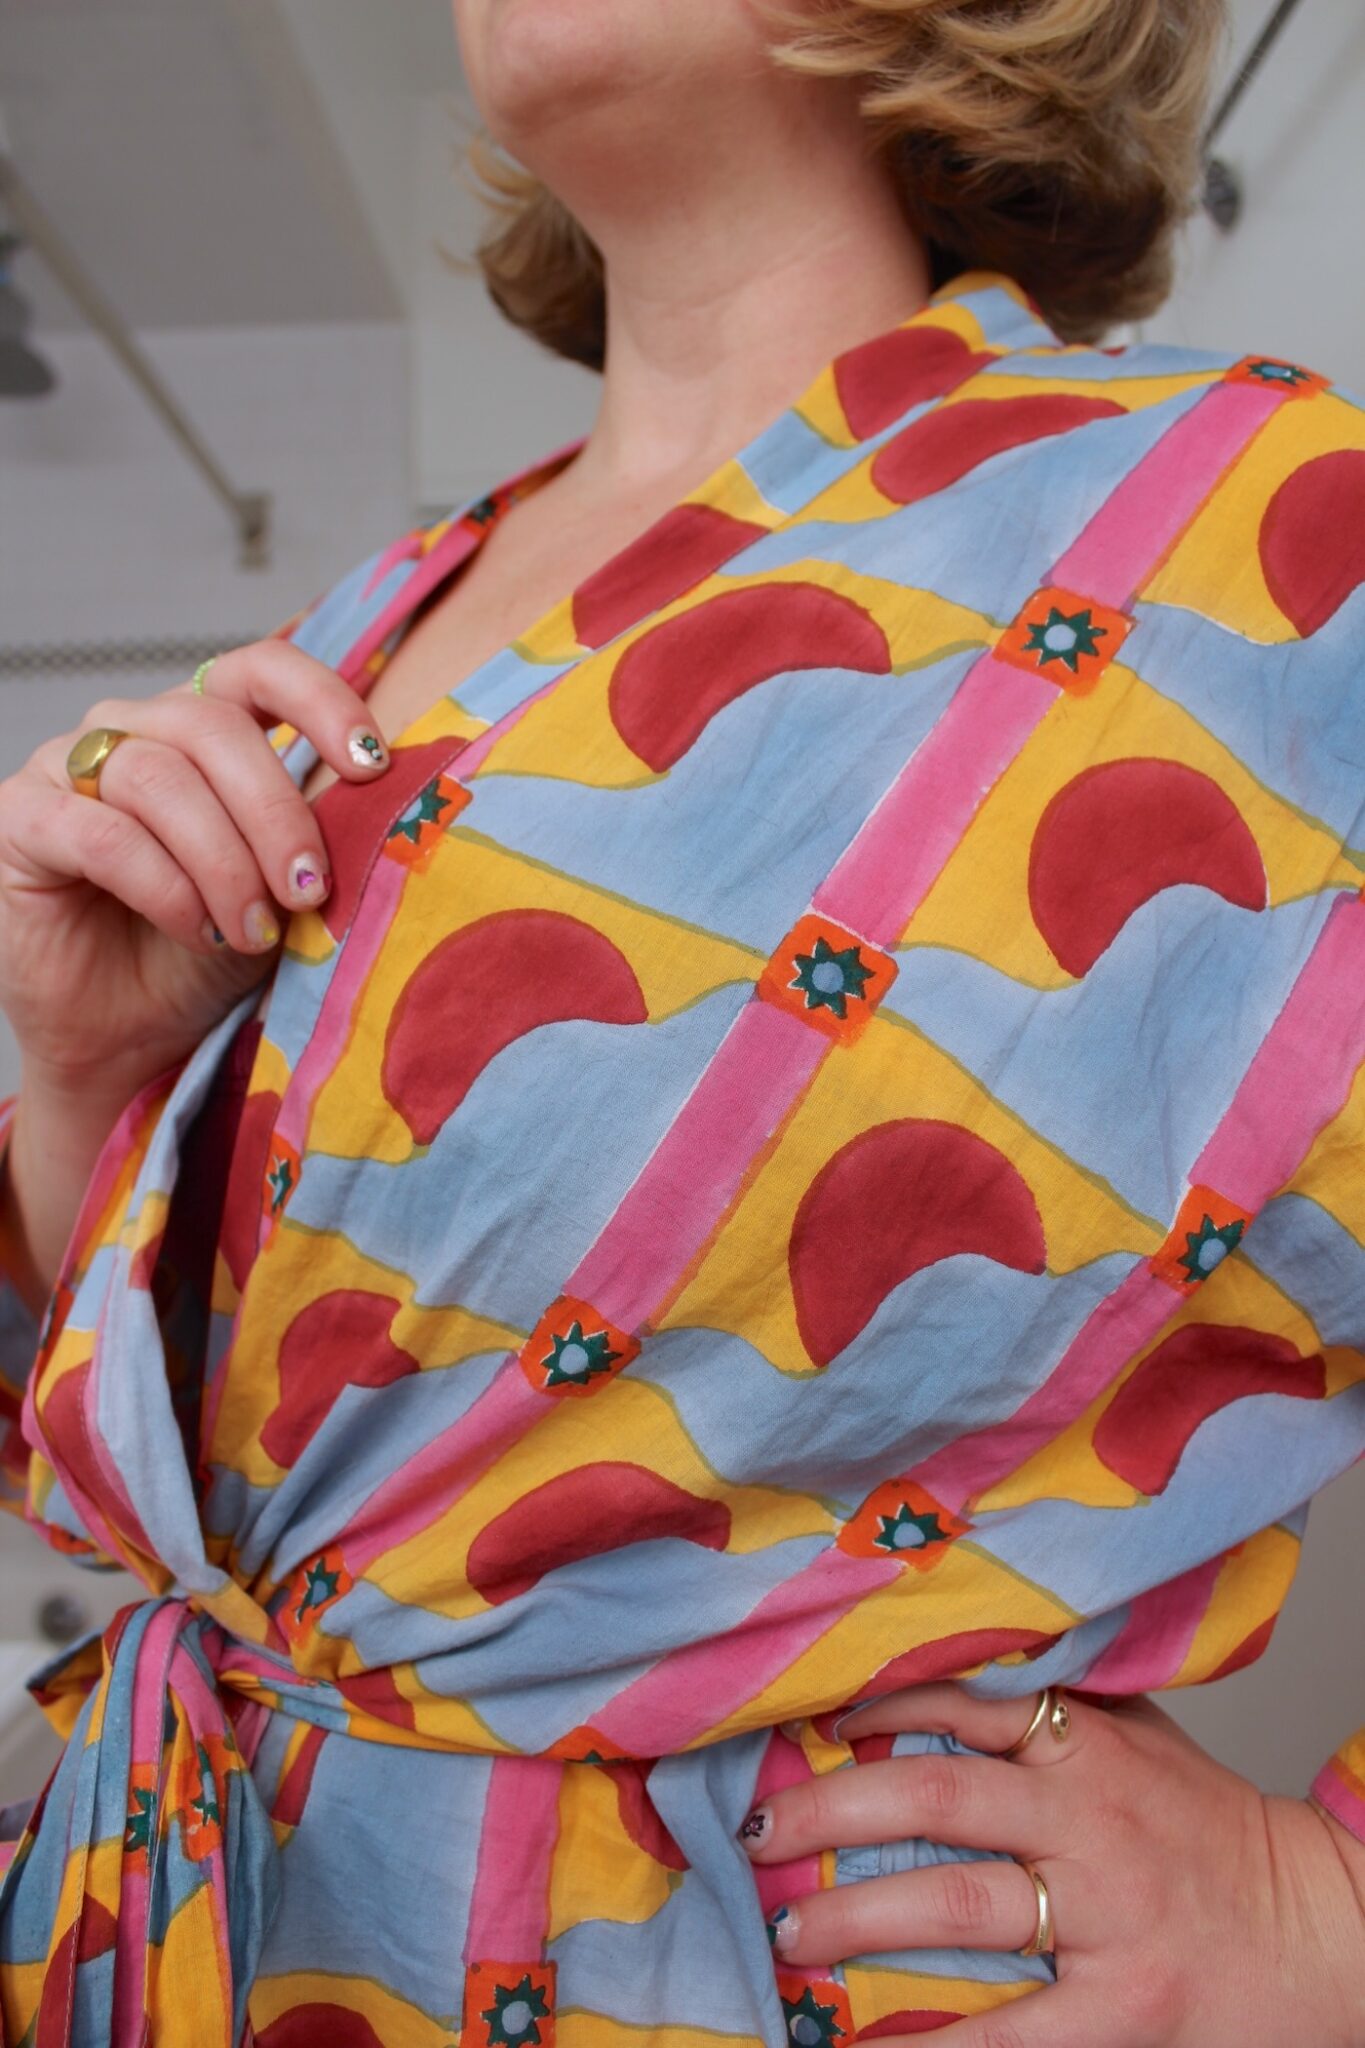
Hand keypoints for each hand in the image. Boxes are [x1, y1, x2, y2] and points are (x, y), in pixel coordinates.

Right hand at [0, 638, 389, 1096]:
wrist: (136, 1046)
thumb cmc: (211, 961)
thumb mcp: (282, 888)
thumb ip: (311, 830)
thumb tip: (377, 796)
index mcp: (202, 730)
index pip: (259, 670)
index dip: (319, 700)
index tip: (372, 766)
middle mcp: (132, 731)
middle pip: (213, 727)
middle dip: (275, 813)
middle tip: (308, 890)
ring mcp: (66, 768)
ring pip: (159, 779)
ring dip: (222, 861)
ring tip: (254, 928)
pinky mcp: (19, 821)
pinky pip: (100, 832)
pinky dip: (162, 885)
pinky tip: (195, 929)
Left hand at [739, 1683, 1364, 2046]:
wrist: (1325, 1928)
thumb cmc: (1211, 1831)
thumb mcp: (1137, 1739)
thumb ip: (1048, 1708)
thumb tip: (934, 1677)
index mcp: (1087, 1743)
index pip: (959, 1702)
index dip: (871, 1705)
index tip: (802, 1719)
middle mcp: (1088, 1816)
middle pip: (933, 1793)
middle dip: (829, 1811)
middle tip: (757, 1833)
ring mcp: (1105, 1914)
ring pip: (954, 1901)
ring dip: (856, 1916)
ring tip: (788, 1930)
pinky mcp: (1122, 2009)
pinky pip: (1009, 2033)